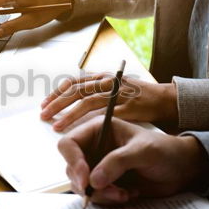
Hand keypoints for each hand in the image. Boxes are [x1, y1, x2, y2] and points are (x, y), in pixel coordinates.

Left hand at [41, 74, 177, 130]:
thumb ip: (94, 91)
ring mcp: (118, 94)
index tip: (44, 104)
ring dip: (69, 114)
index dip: (57, 93)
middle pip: (76, 91)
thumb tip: (71, 99)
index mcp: (102, 77)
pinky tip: (82, 130)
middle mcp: (108, 83)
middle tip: (43, 115)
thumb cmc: (136, 96)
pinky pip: (106, 115)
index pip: (73, 83)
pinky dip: (92, 122)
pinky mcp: (128, 107)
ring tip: (56, 125)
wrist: (164, 99)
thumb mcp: (113, 88)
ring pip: (88, 102)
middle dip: (57, 103)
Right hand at [57, 117, 208, 204]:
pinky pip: (95, 196)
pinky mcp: (105, 183)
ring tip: (124, 194)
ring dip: (101, 194)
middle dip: (87, 184)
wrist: (181, 170)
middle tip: (111, 191)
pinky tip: (128, 194)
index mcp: (98, 130)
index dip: (72, 161)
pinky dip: (108, 199)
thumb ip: (118, 162)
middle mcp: (94, 147)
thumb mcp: (143, 151)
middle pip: (72, 168)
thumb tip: (93, 180)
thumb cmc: (165, 151)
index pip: (69, 143)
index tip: (85, 180)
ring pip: (82, 185)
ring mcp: (98, 167)